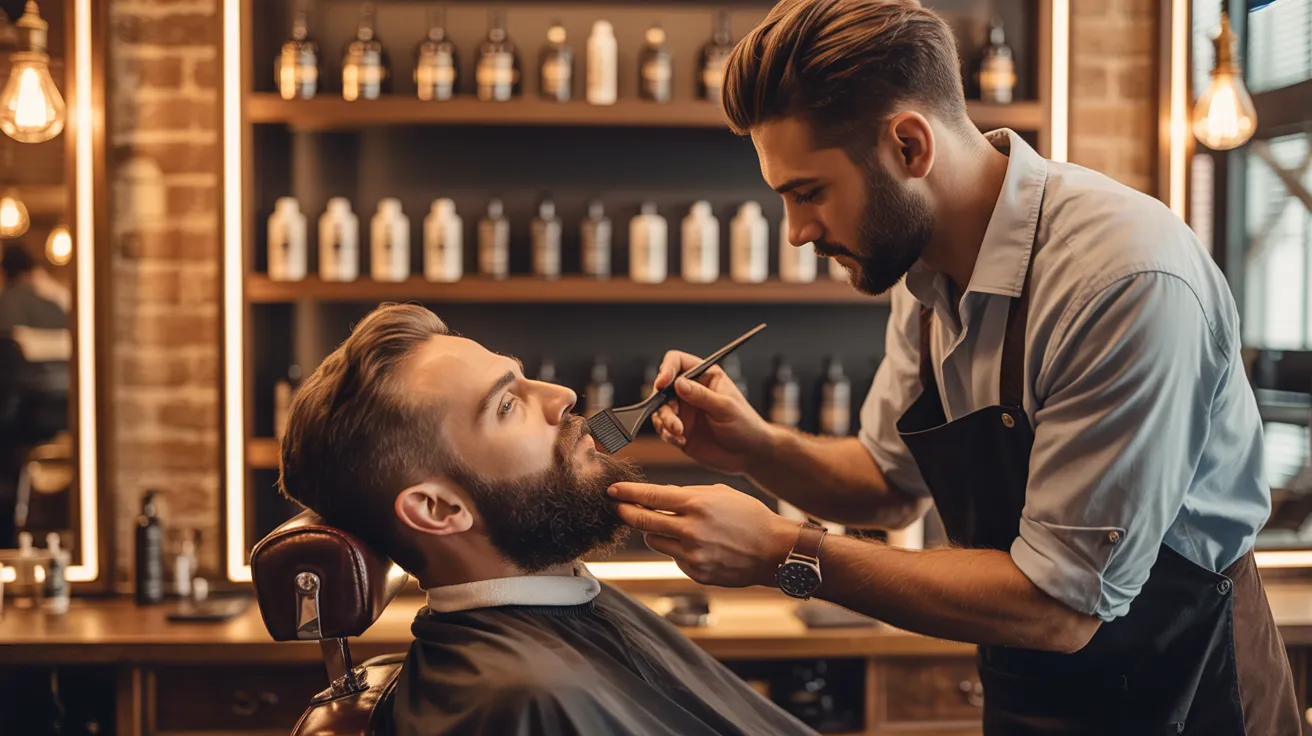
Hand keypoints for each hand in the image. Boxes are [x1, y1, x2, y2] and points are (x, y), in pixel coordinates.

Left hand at [609, 482, 799, 587]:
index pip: (651, 496)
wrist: (775, 550)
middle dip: (626, 512)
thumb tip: (657, 497)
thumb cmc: (749, 516)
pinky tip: (699, 545)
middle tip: (618, 507)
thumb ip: (687, 496)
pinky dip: (678, 550)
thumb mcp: (719, 494)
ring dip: (656, 532)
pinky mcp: (696, 572)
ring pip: (654, 541)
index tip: (612, 490)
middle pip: (642, 521)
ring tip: (674, 526)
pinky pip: (673, 558)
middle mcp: (690, 529)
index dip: (627, 493)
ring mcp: (692, 554)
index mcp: (697, 504)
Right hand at [650, 350, 772, 474]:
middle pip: (662, 387)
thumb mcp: (725, 408)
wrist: (749, 454)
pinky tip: (682, 440)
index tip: (662, 384)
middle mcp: (690, 391)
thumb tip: (678, 383)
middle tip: (674, 419)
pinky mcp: (679, 430)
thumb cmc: (745, 425)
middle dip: (664, 404)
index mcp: (704, 376)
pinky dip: (667, 434)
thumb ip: (701, 395)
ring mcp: (684, 411)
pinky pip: (663, 429)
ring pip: (660, 409)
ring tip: (679, 432)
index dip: (667, 369)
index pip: (677, 362)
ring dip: (665, 421)